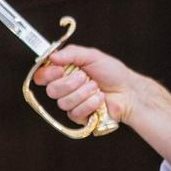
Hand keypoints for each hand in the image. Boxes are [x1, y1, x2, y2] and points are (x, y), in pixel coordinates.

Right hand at [32, 47, 170, 161]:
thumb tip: (51, 56)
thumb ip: (71, 53)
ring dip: (82, 93)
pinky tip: (100, 99)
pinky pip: (75, 113)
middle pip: (51, 91)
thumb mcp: (92, 56)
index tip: (59, 69)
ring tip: (96, 87)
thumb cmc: (112, 72)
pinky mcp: (79, 117)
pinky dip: (89, 104)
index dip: (47, 74)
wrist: (128, 91)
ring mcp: (71, 104)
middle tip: (85, 77)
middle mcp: (65, 88)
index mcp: (64, 72)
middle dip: (69, 83)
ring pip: (63, 103)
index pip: (42, 76)